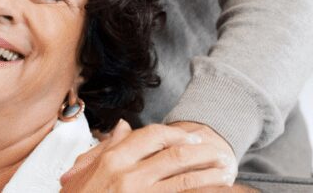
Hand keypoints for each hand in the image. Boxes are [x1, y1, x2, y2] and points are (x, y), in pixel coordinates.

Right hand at [59, 121, 237, 191]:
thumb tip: (123, 127)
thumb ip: (107, 147)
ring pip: (185, 180)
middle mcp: (127, 175)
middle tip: (218, 153)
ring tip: (226, 172)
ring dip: (209, 175)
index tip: (192, 138)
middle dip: (202, 152)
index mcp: (112, 159)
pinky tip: (215, 190)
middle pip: (175, 155)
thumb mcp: (86, 171)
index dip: (176, 134)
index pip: (151, 136)